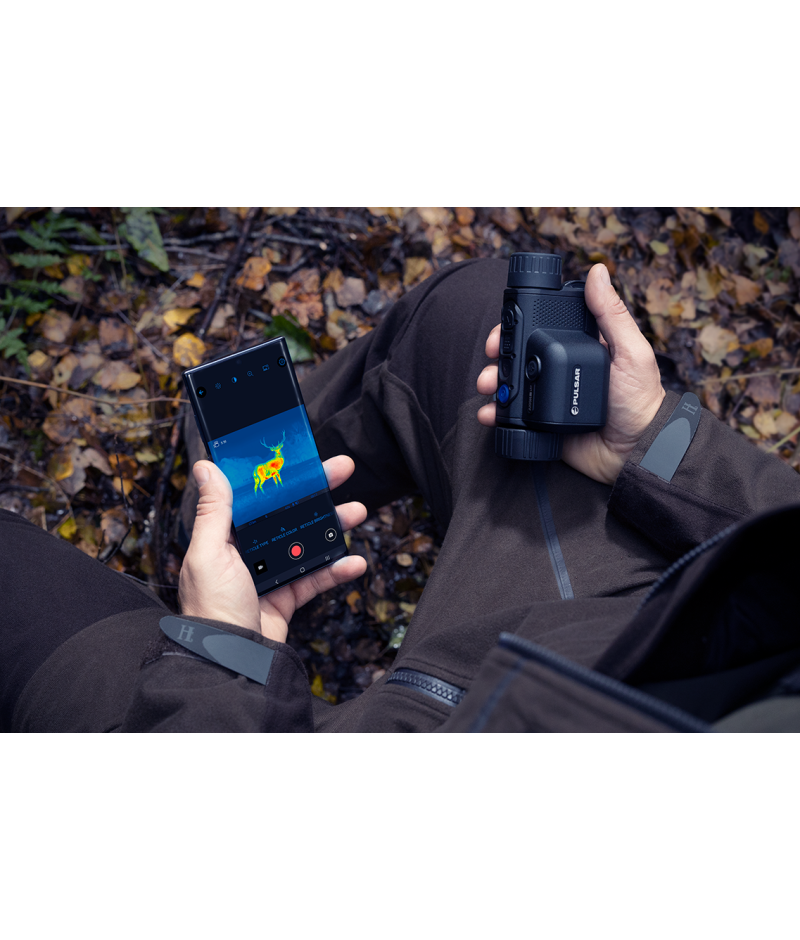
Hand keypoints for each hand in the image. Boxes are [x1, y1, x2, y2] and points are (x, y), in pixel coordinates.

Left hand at [179, 457, 366, 643]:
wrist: (229, 660)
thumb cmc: (211, 607)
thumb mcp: (210, 553)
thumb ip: (214, 511)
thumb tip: (206, 466)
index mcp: (225, 535)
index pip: (256, 495)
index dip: (280, 475)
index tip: (301, 455)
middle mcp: (247, 551)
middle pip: (287, 513)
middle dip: (317, 491)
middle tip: (342, 470)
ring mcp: (268, 573)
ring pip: (307, 541)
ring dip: (333, 525)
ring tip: (357, 512)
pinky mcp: (286, 596)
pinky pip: (316, 577)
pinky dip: (337, 570)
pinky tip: (355, 562)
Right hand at [477, 263, 664, 485]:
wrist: (637, 451)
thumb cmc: (642, 399)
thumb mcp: (631, 352)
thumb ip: (612, 314)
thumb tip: (597, 271)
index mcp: (578, 346)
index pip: (542, 327)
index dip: (518, 324)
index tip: (505, 326)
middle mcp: (560, 368)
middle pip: (519, 354)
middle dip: (499, 355)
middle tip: (493, 358)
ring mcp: (549, 396)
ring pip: (511, 384)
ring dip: (494, 382)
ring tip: (489, 386)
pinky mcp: (542, 423)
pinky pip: (513, 416)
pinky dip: (496, 414)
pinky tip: (490, 413)